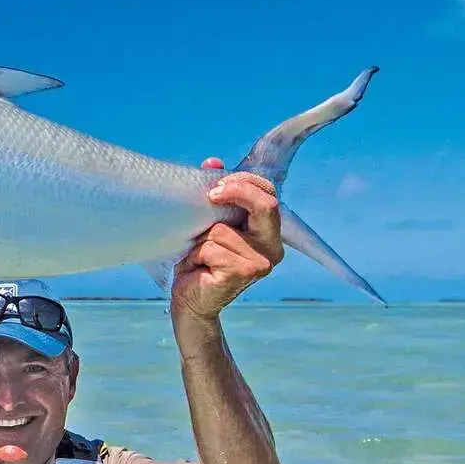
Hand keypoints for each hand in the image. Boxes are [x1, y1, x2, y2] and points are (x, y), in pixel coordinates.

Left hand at [170, 157, 284, 321]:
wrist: (191, 301)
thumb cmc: (200, 261)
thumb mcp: (209, 223)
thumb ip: (217, 194)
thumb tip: (213, 162)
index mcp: (270, 233)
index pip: (268, 194)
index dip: (243, 182)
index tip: (216, 185)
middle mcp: (273, 248)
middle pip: (265, 204)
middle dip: (235, 192)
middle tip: (210, 196)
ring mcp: (261, 263)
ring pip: (222, 230)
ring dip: (201, 239)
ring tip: (199, 255)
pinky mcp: (243, 273)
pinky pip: (211, 248)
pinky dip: (196, 255)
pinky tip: (200, 268)